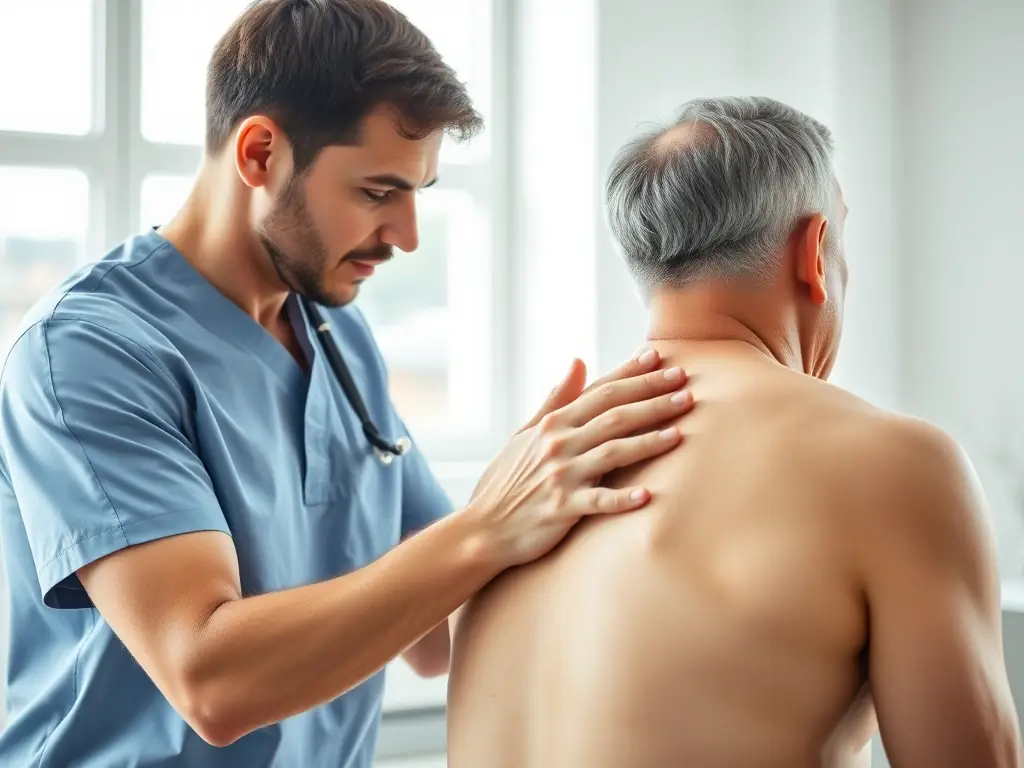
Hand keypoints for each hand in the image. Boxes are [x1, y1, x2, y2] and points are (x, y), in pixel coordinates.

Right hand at [467, 349, 692, 567]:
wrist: (482, 529)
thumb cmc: (506, 481)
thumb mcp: (524, 434)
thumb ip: (556, 399)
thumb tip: (579, 361)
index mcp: (552, 423)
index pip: (599, 391)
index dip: (631, 373)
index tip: (660, 358)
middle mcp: (558, 444)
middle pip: (614, 415)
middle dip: (652, 399)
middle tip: (685, 386)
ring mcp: (561, 476)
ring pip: (613, 452)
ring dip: (648, 440)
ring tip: (680, 432)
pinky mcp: (562, 509)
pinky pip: (597, 501)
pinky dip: (622, 498)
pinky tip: (647, 495)